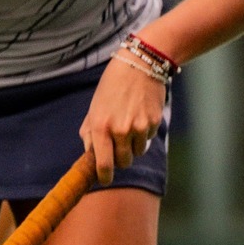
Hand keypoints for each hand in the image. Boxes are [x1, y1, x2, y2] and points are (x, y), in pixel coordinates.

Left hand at [80, 52, 168, 183]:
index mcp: (101, 127)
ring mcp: (139, 127)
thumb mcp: (94, 107)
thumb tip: (90, 154)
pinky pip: (148, 139)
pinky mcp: (153, 123)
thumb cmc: (111, 87)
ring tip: (128, 124)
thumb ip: (90, 132)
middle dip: (120, 158)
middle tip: (118, 146)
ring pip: (137, 152)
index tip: (105, 179)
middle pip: (123, 162)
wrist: (138, 65)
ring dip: (133, 145)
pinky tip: (139, 115)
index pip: (103, 163)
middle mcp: (120, 130)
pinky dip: (144, 133)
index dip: (104, 175)